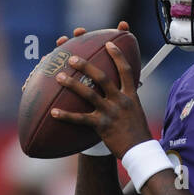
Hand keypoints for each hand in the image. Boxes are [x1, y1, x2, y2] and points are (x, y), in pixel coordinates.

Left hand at [50, 21, 151, 159]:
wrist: (140, 151)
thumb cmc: (137, 132)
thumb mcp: (136, 111)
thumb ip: (127, 98)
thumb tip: (123, 90)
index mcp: (130, 95)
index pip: (126, 70)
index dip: (117, 55)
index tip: (109, 42)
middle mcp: (120, 101)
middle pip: (102, 77)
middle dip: (86, 65)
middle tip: (72, 57)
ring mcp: (110, 113)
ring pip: (89, 94)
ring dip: (73, 84)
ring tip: (59, 76)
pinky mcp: (102, 126)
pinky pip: (80, 119)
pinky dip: (66, 116)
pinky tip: (53, 113)